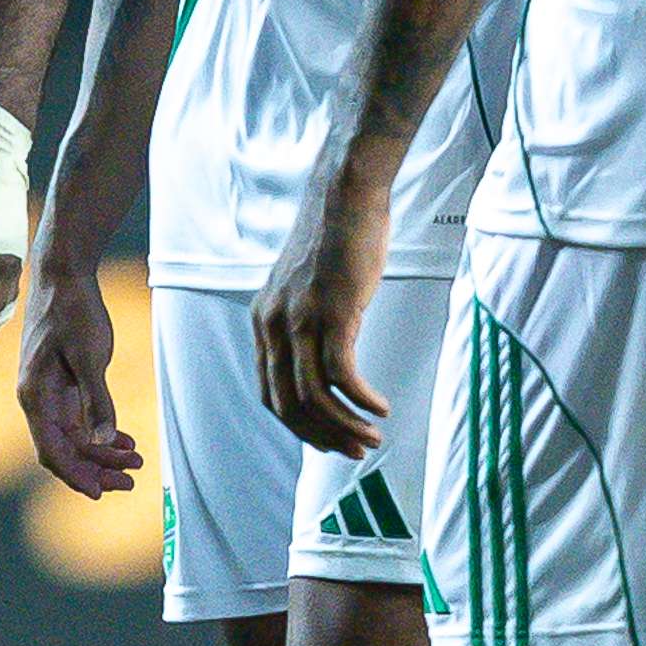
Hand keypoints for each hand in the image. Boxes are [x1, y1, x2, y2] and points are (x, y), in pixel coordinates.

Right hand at [16, 265, 142, 497]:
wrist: (63, 275)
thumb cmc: (73, 311)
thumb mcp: (90, 356)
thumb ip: (97, 401)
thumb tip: (101, 441)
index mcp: (35, 396)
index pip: (52, 450)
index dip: (76, 475)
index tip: (100, 493)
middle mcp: (38, 400)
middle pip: (64, 450)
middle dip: (96, 469)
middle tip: (130, 481)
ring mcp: (49, 394)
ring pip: (74, 438)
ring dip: (102, 453)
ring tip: (135, 462)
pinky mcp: (62, 385)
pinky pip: (79, 420)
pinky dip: (101, 433)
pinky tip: (125, 440)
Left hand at [252, 190, 393, 455]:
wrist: (345, 194)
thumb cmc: (336, 236)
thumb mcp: (308, 285)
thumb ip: (306, 320)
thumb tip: (325, 355)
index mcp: (264, 321)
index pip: (270, 394)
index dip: (300, 427)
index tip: (331, 440)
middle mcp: (274, 325)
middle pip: (289, 405)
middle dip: (324, 436)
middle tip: (357, 450)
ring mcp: (301, 320)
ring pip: (315, 396)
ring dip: (346, 425)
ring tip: (373, 435)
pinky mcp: (332, 313)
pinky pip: (343, 374)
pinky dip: (362, 399)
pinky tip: (381, 406)